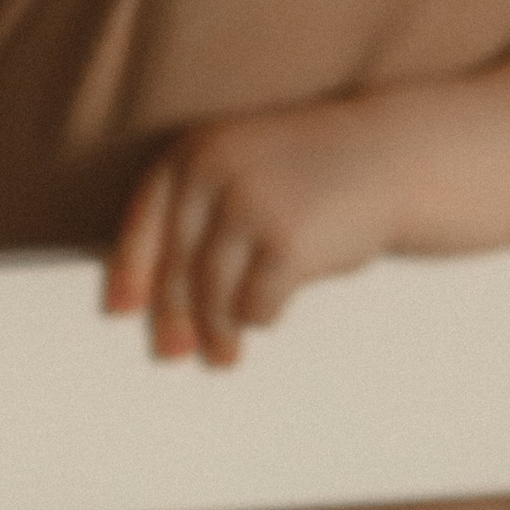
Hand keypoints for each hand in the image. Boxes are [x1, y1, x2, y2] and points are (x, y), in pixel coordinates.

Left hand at [108, 98, 408, 365]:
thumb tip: (162, 309)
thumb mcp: (243, 170)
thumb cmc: (309, 175)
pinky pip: (255, 304)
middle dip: (174, 317)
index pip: (144, 222)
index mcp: (195, 153)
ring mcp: (249, 208)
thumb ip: (200, 217)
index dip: (130, 271)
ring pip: (212, 295)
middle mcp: (213, 175)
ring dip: (217, 332)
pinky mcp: (286, 244)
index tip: (121, 310)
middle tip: (174, 351)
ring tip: (223, 355)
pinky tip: (269, 316)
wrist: (389, 156)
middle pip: (176, 268)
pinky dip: (260, 317)